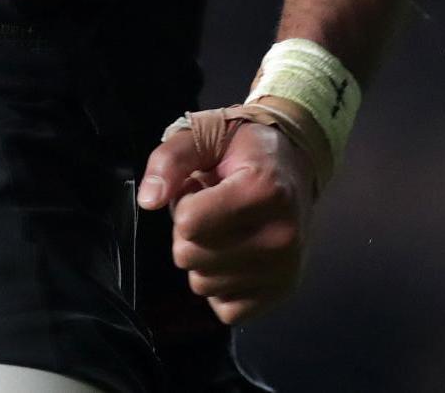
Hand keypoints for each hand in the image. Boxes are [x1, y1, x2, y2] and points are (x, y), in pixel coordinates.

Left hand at [137, 114, 314, 323]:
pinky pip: (224, 309)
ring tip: (225, 228)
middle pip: (190, 256)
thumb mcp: (204, 135)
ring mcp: (285, 269)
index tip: (205, 187)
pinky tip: (235, 255)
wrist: (295, 165)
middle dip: (189, 233)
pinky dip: (220, 286)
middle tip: (213, 209)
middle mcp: (281, 236)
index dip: (185, 202)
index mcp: (263, 191)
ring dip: (203, 258)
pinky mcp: (283, 293)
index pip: (188, 222)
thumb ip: (170, 160)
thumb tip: (148, 201)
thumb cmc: (244, 149)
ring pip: (203, 284)